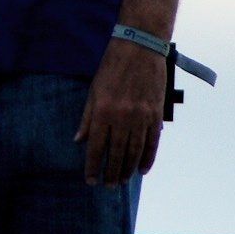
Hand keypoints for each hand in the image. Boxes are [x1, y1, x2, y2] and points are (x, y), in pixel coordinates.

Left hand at [75, 37, 166, 184]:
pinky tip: (142, 170)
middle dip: (111, 173)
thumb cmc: (112, 67)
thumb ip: (86, 118)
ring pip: (135, 152)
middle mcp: (122, 117)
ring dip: (128, 170)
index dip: (93, 166)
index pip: (96, 147)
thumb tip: (78, 141)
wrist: (140, 47)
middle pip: (116, 154)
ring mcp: (141, 117)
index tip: (90, 180)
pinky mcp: (155, 113)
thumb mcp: (93, 90)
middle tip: (108, 186)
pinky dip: (148, 158)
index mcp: (103, 111)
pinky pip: (152, 142)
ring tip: (122, 181)